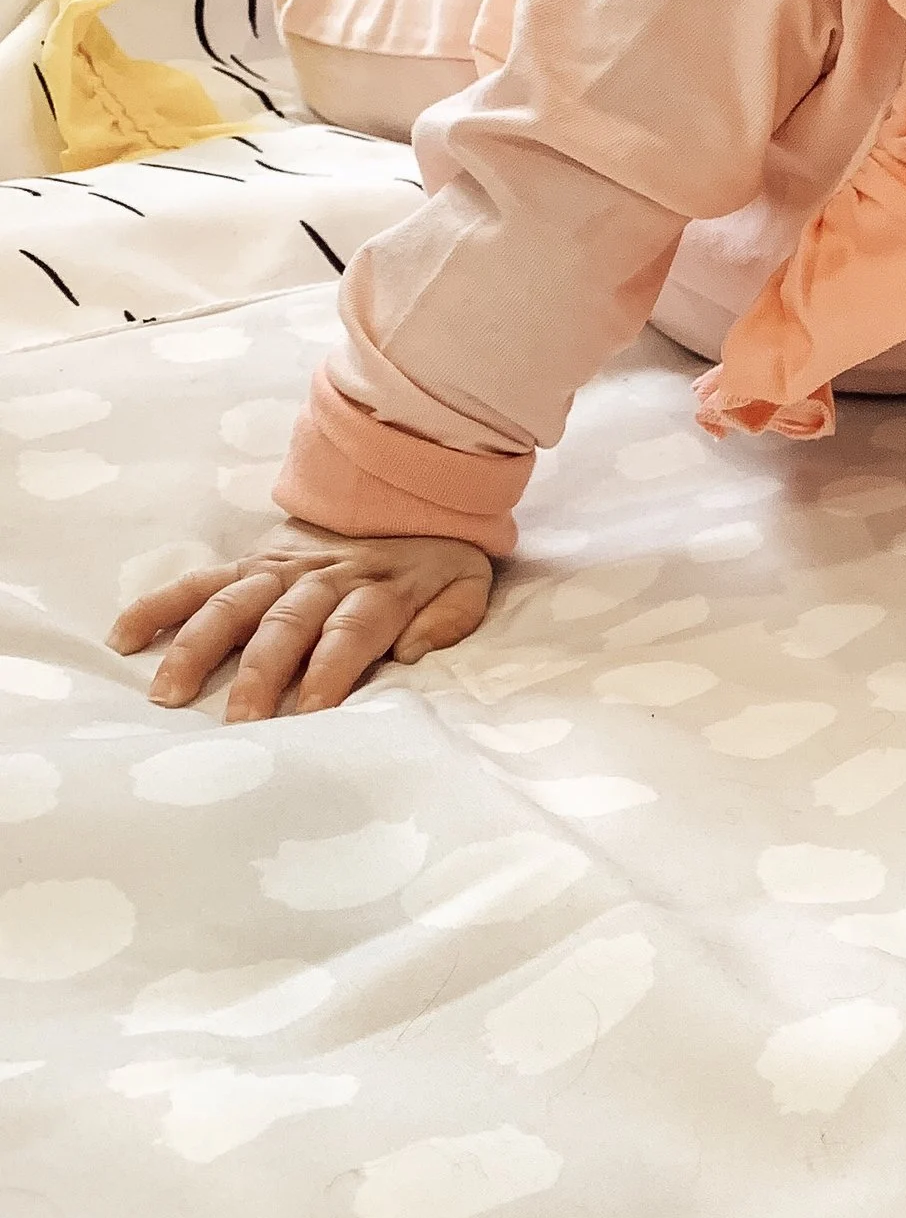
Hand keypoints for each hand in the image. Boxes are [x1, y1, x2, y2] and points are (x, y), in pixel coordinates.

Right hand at [109, 524, 494, 718]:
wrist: (409, 493)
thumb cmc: (437, 560)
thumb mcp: (469, 584)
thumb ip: (451, 618)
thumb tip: (414, 649)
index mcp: (379, 589)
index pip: (350, 633)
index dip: (331, 671)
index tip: (310, 712)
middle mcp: (324, 579)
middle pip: (286, 626)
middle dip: (261, 675)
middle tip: (240, 723)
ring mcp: (281, 569)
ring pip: (233, 605)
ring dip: (199, 648)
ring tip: (170, 694)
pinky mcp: (251, 563)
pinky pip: (199, 582)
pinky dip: (159, 604)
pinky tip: (125, 637)